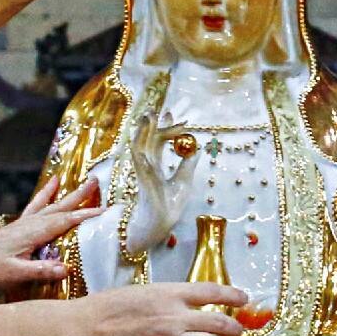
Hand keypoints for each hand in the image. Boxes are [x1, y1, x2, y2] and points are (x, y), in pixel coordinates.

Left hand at [0, 176, 103, 288]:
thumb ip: (41, 271)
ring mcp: (25, 222)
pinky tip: (51, 185)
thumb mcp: (16, 274)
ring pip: (52, 204)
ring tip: (82, 180)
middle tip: (96, 181)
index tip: (105, 210)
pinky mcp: (20, 224)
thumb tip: (66, 269)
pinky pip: (38, 205)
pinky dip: (47, 194)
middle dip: (80, 195)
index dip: (86, 216)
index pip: (65, 221)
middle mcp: (31, 223)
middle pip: (61, 207)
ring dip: (68, 193)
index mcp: (34, 233)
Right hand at [79, 282, 247, 335]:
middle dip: (235, 327)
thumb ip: (168, 297)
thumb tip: (187, 303)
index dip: (233, 295)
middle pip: (219, 321)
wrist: (87, 329)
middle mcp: (176, 316)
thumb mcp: (143, 290)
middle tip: (240, 330)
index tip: (243, 298)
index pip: (212, 291)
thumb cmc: (108, 306)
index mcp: (170, 293)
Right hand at [127, 113, 199, 254]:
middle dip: (154, 125)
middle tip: (163, 111)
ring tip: (148, 115)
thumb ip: (188, 164)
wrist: (160, 224)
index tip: (171, 114)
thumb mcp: (184, 181)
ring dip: (143, 130)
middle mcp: (147, 167)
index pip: (158, 142)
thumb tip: (197, 149)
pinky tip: (143, 133)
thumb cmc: (169, 207)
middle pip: (149, 140)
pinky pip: (139, 157)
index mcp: (156, 167)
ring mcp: (143, 171)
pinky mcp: (142, 177)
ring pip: (140, 145)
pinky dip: (140, 144)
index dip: (164, 128)